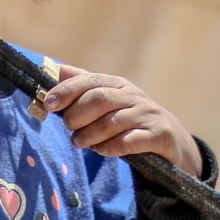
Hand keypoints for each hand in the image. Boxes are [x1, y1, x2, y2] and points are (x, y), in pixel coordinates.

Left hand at [44, 64, 202, 176]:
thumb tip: (51, 68)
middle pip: (99, 99)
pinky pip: (131, 141)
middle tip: (69, 128)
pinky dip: (112, 147)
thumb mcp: (109, 100)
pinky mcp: (160, 135)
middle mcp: (134, 96)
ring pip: (113, 122)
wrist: (171, 141)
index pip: (89, 81)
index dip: (66, 91)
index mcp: (118, 84)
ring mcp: (148, 115)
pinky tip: (103, 150)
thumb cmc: (130, 120)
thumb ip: (81, 86)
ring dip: (90, 134)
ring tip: (80, 142)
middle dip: (77, 114)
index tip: (48, 103)